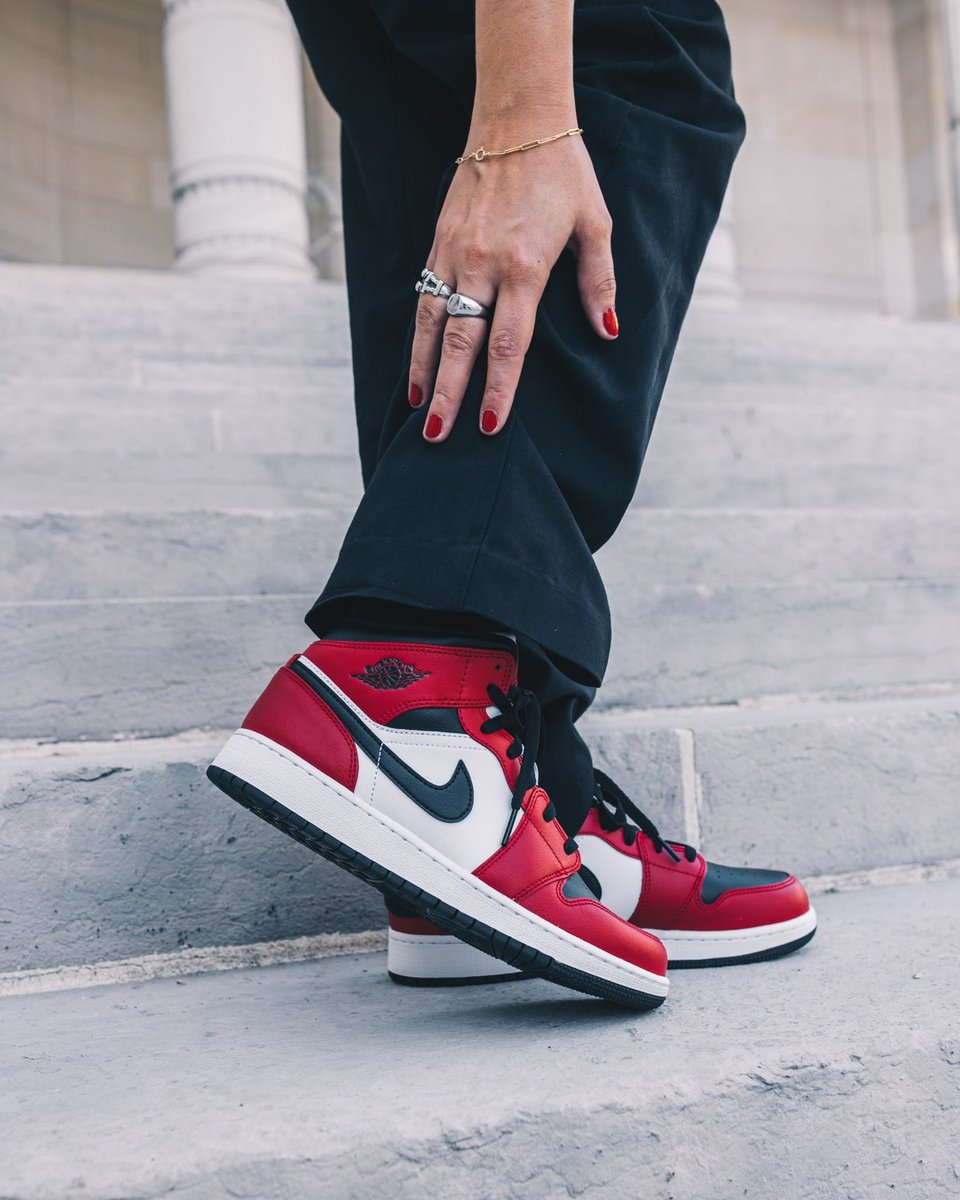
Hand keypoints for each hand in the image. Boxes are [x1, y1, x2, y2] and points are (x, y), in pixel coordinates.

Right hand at [409, 129, 617, 441]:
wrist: (517, 118)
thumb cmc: (563, 172)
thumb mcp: (595, 224)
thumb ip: (598, 282)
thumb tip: (608, 330)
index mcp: (525, 267)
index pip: (508, 344)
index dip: (498, 388)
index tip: (490, 424)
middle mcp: (483, 265)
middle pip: (461, 345)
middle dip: (450, 394)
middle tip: (438, 436)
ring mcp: (455, 253)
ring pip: (432, 324)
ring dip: (424, 370)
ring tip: (419, 409)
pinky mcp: (439, 241)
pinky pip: (423, 297)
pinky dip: (418, 335)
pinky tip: (416, 363)